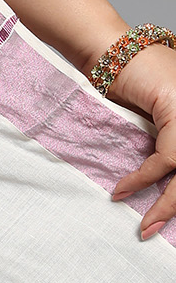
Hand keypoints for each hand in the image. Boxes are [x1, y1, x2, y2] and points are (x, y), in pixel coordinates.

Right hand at [108, 43, 175, 237]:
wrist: (113, 53)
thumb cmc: (131, 80)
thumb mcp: (155, 118)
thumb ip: (166, 143)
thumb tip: (163, 183)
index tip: (163, 219)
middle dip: (175, 205)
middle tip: (154, 229)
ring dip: (166, 202)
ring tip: (147, 224)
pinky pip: (167, 156)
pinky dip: (143, 178)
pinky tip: (122, 190)